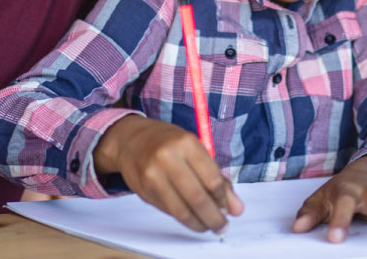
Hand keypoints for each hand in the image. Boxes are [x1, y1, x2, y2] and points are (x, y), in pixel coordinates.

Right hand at [94, 116, 241, 233]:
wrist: (131, 140)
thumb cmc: (169, 143)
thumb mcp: (195, 149)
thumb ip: (216, 177)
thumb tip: (235, 208)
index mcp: (186, 143)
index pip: (212, 179)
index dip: (224, 200)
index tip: (230, 210)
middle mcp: (168, 158)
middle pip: (197, 198)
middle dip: (214, 217)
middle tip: (222, 226)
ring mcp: (153, 175)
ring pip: (181, 210)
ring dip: (199, 223)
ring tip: (208, 226)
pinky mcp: (143, 190)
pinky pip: (169, 211)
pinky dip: (183, 218)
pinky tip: (191, 218)